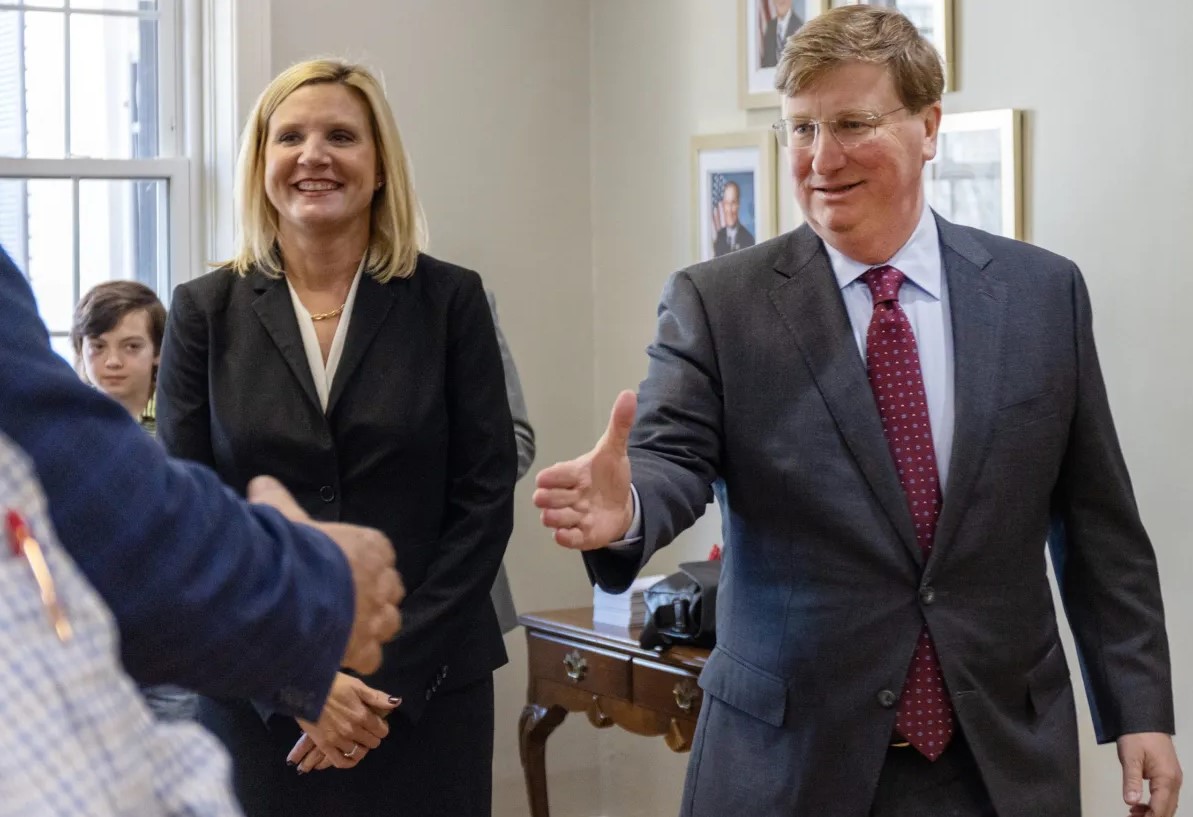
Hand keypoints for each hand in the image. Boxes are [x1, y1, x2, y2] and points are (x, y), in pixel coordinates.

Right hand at [248, 476, 404, 674]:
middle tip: (349, 599)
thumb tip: (261, 481)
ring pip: (389, 622)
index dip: (365, 562)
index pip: (380, 551)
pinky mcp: (364, 648)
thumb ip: (277, 501)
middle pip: (391, 588)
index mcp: (369, 547)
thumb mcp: (284, 520)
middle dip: (376, 594)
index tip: (347, 567)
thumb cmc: (291, 552)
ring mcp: (375, 617)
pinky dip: (361, 657)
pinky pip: (373, 656)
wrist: (287, 597)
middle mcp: (380, 582)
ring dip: (374, 625)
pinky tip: (342, 654)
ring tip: (350, 628)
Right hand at [288, 673, 399, 769]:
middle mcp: (352, 730)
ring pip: (358, 753)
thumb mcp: (358, 686)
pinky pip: (340, 762)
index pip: (382, 730)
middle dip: (372, 737)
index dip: (381, 727)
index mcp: (362, 715)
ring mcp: (338, 740)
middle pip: (372, 743)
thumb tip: (397, 703)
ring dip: (361, 748)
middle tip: (366, 730)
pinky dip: (348, 762)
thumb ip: (377, 697)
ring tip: (357, 740)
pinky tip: (349, 755)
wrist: (306, 689)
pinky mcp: (325, 746)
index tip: (376, 723)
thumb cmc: (333, 684)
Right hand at [533, 390, 635, 549]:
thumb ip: (619, 424)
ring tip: (578, 512)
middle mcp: (566, 496)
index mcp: (570, 474)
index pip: (547, 476)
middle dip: (555, 498)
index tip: (574, 477)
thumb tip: (628, 394)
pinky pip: (565, 540)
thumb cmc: (609, 476)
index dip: (554, 478)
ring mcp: (570, 516)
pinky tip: (576, 529)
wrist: (621, 503)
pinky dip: (566, 537)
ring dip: (560, 517)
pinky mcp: (580, 536)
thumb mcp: (615, 449)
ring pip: (551, 519)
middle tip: (576, 496)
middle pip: (543, 498)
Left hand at [1118, 732, 1181, 816]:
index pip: (1160, 808)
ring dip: (1152, 813)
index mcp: (1167, 778)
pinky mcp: (1168, 775)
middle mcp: (1174, 781)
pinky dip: (1154, 804)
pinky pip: (1165, 796)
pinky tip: (1139, 805)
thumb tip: (1131, 801)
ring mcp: (1173, 778)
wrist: (1145, 719)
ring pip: (1167, 804)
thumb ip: (1131, 780)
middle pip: (1166, 810)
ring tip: (1132, 815)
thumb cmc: (1138, 735)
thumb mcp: (1130, 757)